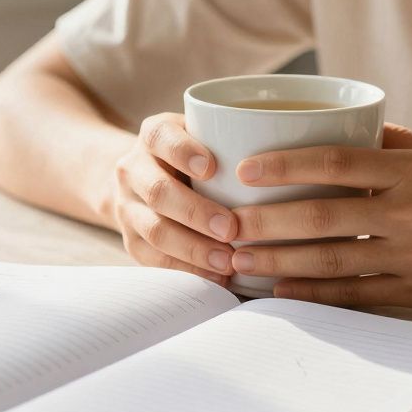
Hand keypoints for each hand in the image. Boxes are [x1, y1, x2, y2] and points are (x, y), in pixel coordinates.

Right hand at [111, 113, 238, 283]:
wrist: (143, 179)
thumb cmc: (194, 156)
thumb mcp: (204, 137)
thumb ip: (231, 141)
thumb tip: (285, 165)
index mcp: (153, 136)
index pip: (161, 137)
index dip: (183, 152)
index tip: (211, 168)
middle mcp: (132, 169)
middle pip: (158, 191)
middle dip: (195, 212)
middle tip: (230, 229)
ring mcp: (127, 207)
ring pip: (155, 231)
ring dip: (193, 249)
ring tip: (227, 261)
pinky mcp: (131, 241)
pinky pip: (154, 260)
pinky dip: (186, 270)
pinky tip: (215, 276)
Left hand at [229, 124, 411, 310]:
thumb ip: (394, 141)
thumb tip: (341, 123)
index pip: (335, 163)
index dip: (285, 165)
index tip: (245, 169)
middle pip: (322, 217)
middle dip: (265, 221)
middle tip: (224, 222)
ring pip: (332, 261)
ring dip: (279, 262)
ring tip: (238, 260)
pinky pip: (358, 296)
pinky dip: (316, 294)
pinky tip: (282, 290)